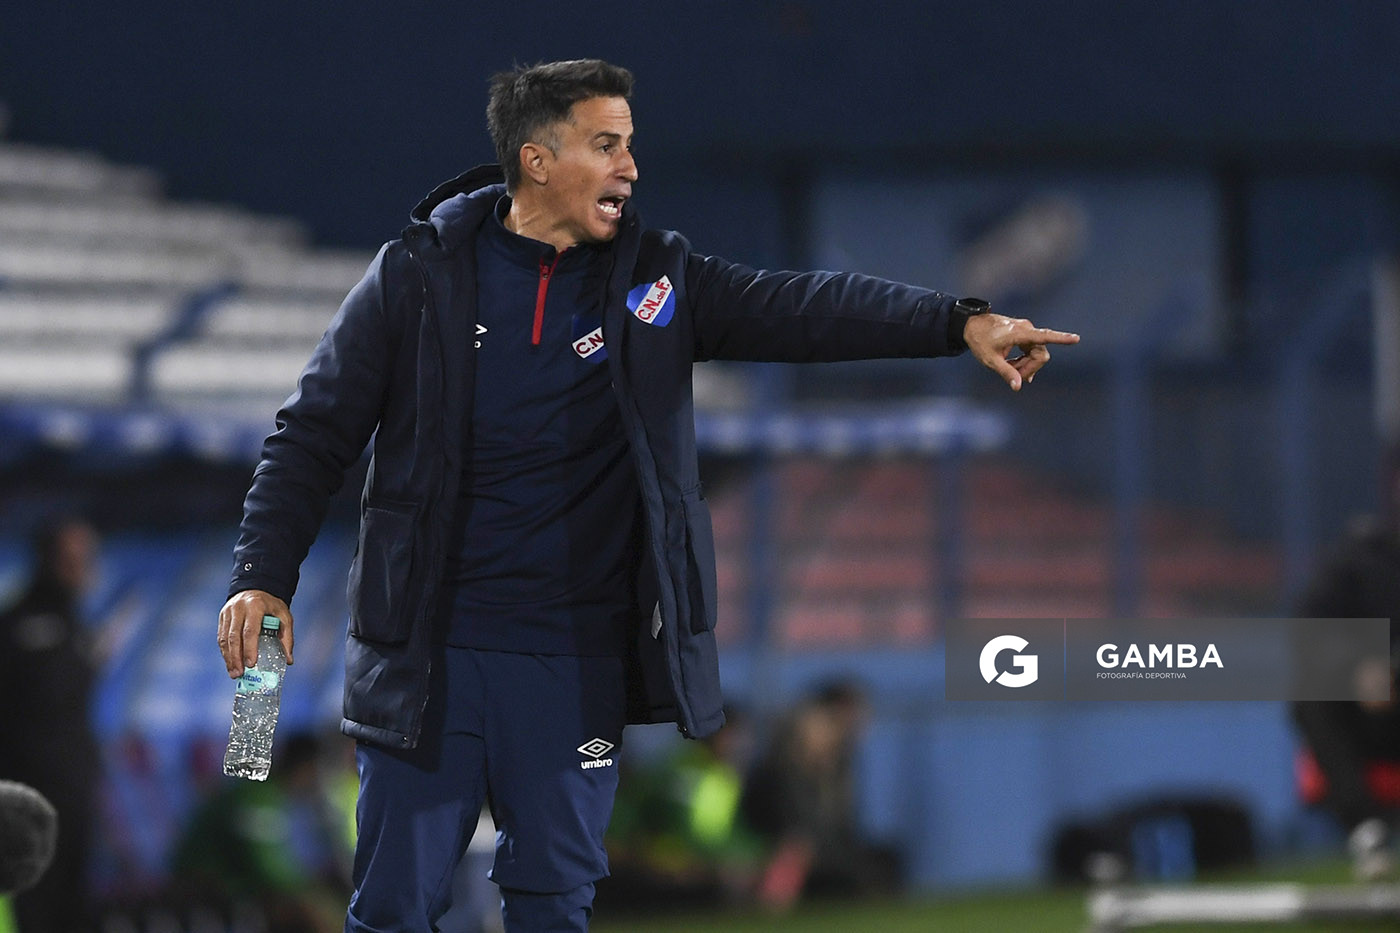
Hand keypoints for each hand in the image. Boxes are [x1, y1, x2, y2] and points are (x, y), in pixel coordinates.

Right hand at [218, 589, 293, 677]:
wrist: (256, 587)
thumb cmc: (272, 605)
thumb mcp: (284, 615)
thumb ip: (287, 637)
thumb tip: (289, 660)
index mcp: (255, 606)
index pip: (250, 631)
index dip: (249, 649)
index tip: (251, 664)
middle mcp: (238, 608)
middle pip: (234, 637)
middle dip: (236, 657)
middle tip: (239, 674)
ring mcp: (228, 612)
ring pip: (225, 638)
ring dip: (228, 657)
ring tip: (234, 673)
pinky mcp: (222, 616)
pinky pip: (221, 636)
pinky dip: (225, 651)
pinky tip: (230, 662)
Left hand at [963, 313, 1079, 390]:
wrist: (972, 326)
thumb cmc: (980, 341)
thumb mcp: (990, 360)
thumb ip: (1006, 372)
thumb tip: (1019, 386)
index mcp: (1019, 333)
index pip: (1044, 336)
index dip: (1061, 339)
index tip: (1076, 338)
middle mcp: (1026, 329)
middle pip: (1041, 355)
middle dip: (1030, 368)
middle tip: (1013, 376)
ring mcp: (1026, 330)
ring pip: (1037, 354)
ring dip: (1026, 365)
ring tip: (1009, 368)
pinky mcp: (1024, 333)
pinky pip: (1032, 350)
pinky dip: (1024, 359)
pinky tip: (1013, 365)